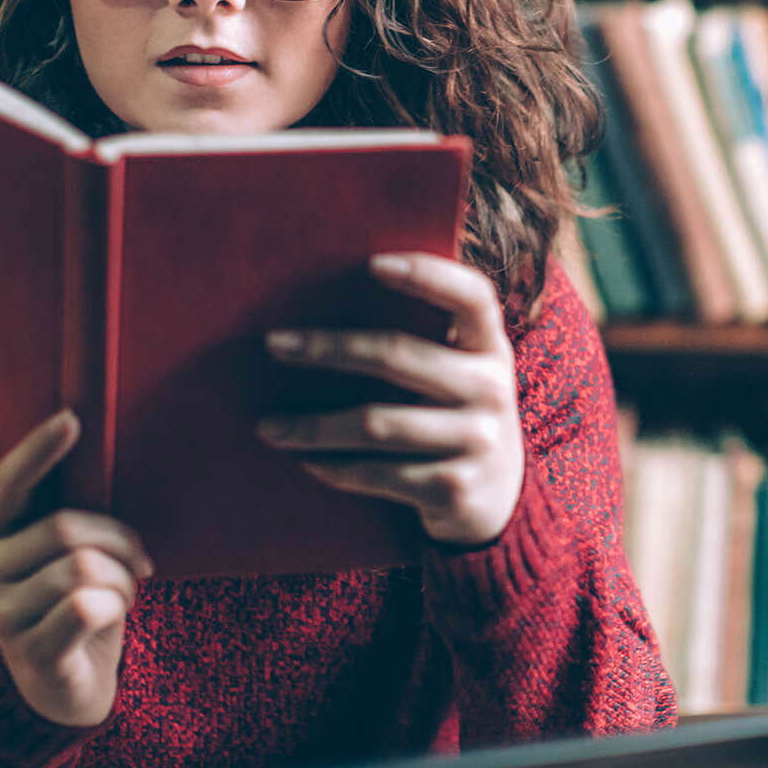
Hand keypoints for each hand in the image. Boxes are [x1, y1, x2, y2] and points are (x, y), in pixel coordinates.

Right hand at [0, 410, 153, 726]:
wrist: (64, 685)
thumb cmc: (69, 601)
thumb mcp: (60, 552)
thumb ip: (62, 510)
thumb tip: (84, 439)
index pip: (7, 483)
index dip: (39, 450)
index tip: (72, 419)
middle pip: (65, 528)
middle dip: (118, 540)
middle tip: (138, 561)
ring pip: (83, 568)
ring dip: (121, 580)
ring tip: (119, 595)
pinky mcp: (29, 652)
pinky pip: (87, 607)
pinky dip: (116, 606)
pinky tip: (110, 617)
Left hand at [256, 253, 523, 547]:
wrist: (498, 503)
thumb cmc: (456, 419)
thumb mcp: (461, 375)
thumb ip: (427, 342)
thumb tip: (330, 302)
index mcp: (490, 348)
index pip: (473, 295)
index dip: (428, 274)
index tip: (372, 264)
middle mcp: (491, 389)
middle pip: (398, 355)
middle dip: (328, 349)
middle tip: (274, 344)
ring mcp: (478, 441)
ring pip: (377, 423)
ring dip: (313, 426)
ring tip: (269, 427)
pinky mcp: (455, 488)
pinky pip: (379, 474)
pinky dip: (335, 468)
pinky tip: (308, 462)